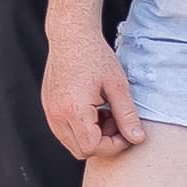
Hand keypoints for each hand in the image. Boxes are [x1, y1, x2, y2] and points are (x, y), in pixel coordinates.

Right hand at [42, 31, 145, 159]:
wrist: (71, 35)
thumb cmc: (95, 56)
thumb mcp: (117, 86)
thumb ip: (127, 115)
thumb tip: (137, 139)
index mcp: (74, 109)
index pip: (93, 148)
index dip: (113, 146)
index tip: (126, 132)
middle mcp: (57, 113)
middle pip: (81, 150)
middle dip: (102, 143)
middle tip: (116, 122)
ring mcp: (50, 110)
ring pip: (71, 143)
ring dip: (90, 137)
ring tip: (104, 114)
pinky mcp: (48, 105)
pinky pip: (63, 130)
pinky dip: (80, 128)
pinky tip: (92, 110)